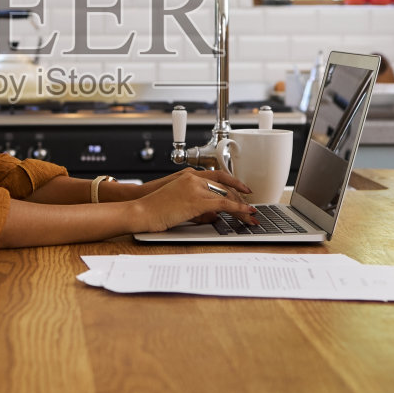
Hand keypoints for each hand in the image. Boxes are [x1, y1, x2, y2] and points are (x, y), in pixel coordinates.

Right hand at [130, 169, 257, 232]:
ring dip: (242, 206)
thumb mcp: (179, 204)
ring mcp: (195, 187)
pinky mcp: (196, 200)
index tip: (244, 192)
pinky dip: (238, 209)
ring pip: (227, 194)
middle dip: (241, 198)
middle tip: (251, 209)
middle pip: (226, 186)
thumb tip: (214, 216)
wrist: (141, 211)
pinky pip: (224, 203)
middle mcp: (194, 178)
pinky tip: (246, 214)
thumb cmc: (154, 209)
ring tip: (252, 216)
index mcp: (189, 175)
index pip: (218, 177)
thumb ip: (198, 207)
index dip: (234, 184)